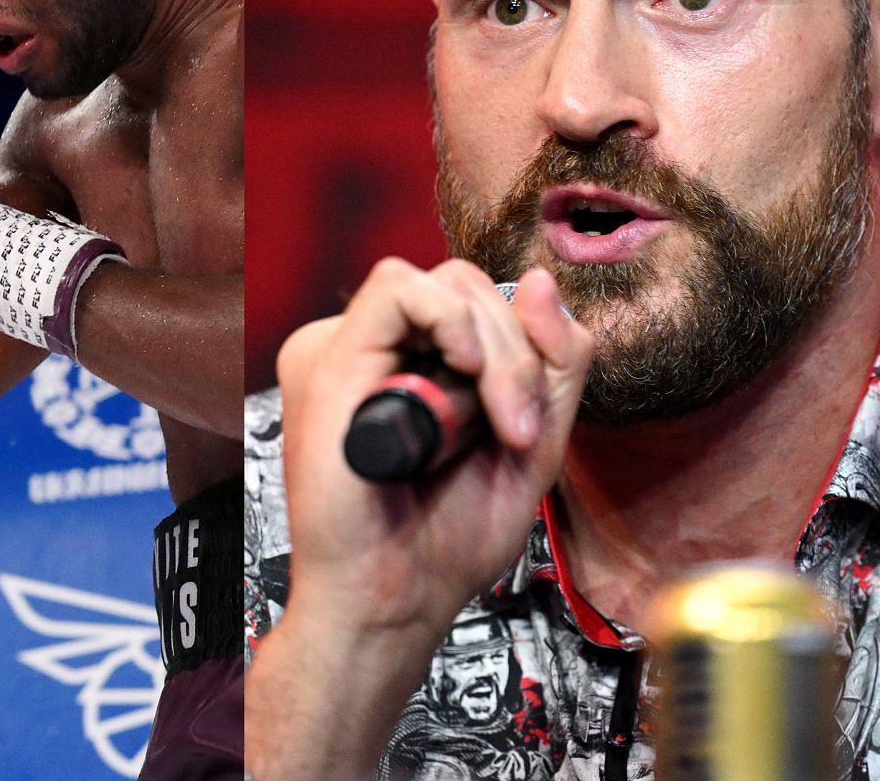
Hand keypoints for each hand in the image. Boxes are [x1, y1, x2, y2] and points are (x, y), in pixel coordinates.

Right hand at [274, 259, 590, 635]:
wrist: (395, 598)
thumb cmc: (447, 538)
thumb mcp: (532, 441)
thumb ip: (552, 363)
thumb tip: (543, 281)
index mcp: (413, 364)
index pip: (479, 303)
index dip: (525, 342)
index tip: (530, 417)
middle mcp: (374, 350)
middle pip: (466, 286)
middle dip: (517, 351)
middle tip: (516, 427)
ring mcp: (344, 349)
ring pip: (442, 283)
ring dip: (496, 350)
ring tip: (495, 424)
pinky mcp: (327, 359)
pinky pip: (396, 288)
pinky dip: (448, 318)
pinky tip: (463, 368)